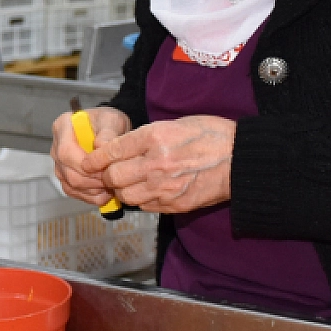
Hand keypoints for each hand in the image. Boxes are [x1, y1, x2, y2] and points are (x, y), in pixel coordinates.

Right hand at [51, 106, 131, 206]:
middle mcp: (57, 146)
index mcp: (63, 127)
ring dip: (92, 190)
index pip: (66, 152)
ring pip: (70, 185)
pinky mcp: (65, 177)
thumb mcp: (112, 120)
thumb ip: (108, 132)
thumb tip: (101, 147)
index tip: (105, 168)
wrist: (108, 130)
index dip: (85, 165)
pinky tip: (105, 192)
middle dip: (91, 181)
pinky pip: (74, 192)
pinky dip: (90, 196)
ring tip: (111, 185)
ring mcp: (59, 164)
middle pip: (67, 172)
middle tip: (112, 179)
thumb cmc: (108, 122)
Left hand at [93, 116, 235, 213]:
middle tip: (111, 173)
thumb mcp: (175, 124)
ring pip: (125, 196)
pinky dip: (141, 200)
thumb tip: (119, 148)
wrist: (242, 160)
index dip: (95, 158)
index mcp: (154, 137)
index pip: (111, 151)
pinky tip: (149, 190)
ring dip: (123, 190)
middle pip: (113, 178)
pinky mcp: (174, 205)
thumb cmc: (211, 135)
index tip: (88, 162)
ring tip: (132, 182)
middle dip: (107, 176)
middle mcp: (156, 163)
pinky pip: (145, 206)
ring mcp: (165, 187)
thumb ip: (145, 137)